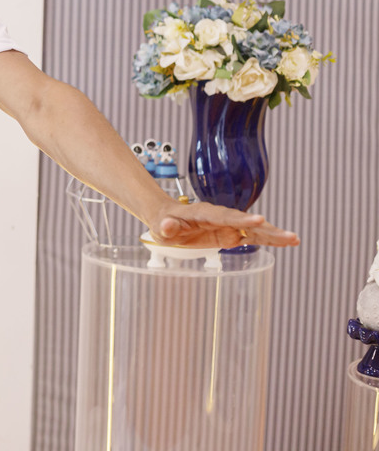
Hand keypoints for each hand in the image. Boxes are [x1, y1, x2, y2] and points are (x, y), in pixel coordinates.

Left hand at [148, 200, 299, 248]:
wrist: (166, 219)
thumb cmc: (164, 222)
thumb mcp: (161, 226)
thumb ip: (167, 226)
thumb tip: (169, 226)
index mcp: (205, 213)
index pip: (226, 217)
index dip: (243, 220)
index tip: (259, 220)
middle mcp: (220, 217)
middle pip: (246, 223)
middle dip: (268, 229)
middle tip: (289, 236)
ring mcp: (228, 225)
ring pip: (254, 230)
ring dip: (274, 235)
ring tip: (295, 240)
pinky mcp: (230, 234)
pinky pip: (252, 237)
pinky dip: (268, 240)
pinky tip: (286, 243)